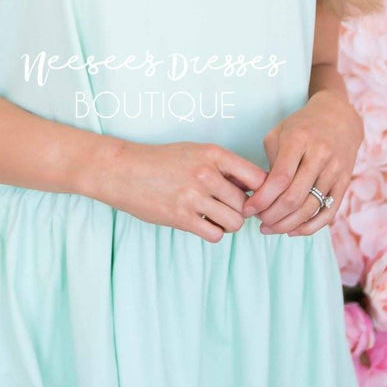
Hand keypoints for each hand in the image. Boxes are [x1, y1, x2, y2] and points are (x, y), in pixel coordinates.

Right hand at [107, 140, 268, 242]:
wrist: (124, 171)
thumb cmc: (161, 161)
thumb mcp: (195, 152)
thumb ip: (223, 167)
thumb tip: (253, 189)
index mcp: (214, 154)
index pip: (257, 177)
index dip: (262, 191)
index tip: (255, 197)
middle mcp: (206, 173)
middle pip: (246, 204)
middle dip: (242, 210)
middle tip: (228, 209)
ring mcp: (193, 196)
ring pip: (234, 222)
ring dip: (229, 224)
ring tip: (216, 217)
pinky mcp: (181, 217)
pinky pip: (215, 234)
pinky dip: (214, 233)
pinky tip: (203, 223)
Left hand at [241, 91, 363, 235]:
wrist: (339, 118)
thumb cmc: (301, 126)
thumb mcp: (280, 133)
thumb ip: (270, 162)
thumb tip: (260, 196)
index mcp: (299, 140)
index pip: (280, 178)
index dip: (262, 199)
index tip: (247, 209)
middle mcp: (320, 155)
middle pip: (294, 197)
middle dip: (271, 215)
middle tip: (258, 221)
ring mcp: (335, 170)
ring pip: (310, 208)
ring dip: (287, 224)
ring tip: (269, 228)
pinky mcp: (345, 182)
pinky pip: (328, 212)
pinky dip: (309, 227)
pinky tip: (292, 230)